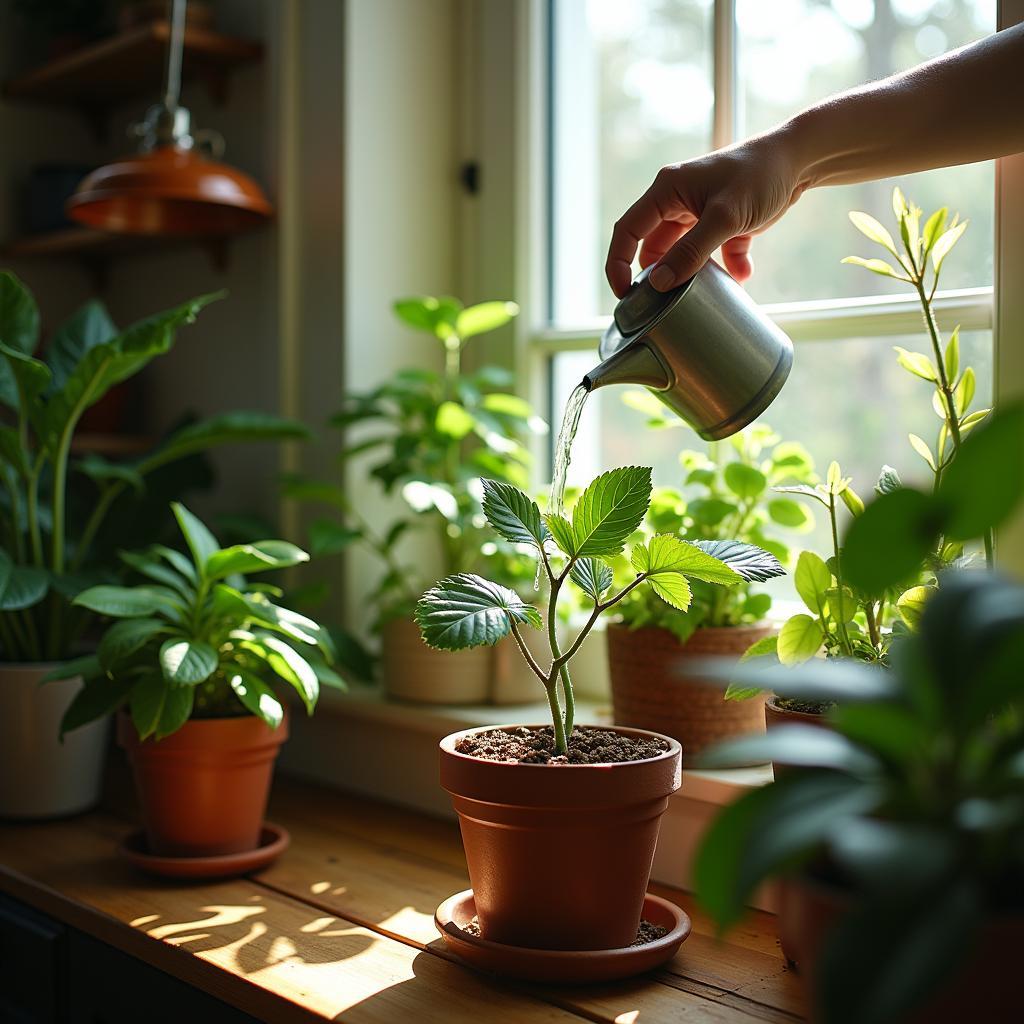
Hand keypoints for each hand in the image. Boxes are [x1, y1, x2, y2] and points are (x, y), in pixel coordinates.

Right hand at [605, 130, 807, 295]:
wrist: (800, 159)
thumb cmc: (760, 174)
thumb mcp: (724, 217)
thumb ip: (691, 252)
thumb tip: (660, 283)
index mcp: (666, 190)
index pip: (627, 230)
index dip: (618, 265)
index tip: (625, 295)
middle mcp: (677, 200)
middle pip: (652, 246)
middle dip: (658, 274)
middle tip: (661, 302)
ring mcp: (699, 212)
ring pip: (681, 252)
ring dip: (691, 273)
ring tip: (699, 293)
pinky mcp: (722, 222)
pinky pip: (714, 252)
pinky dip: (726, 266)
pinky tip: (742, 274)